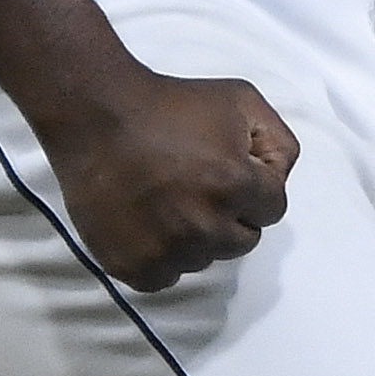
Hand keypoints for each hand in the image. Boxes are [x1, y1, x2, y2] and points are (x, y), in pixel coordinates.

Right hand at [41, 72, 299, 292]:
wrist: (96, 116)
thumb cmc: (171, 103)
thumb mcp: (240, 99)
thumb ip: (277, 142)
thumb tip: (278, 179)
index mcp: (234, 186)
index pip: (274, 209)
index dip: (255, 186)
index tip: (230, 169)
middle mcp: (204, 226)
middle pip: (243, 240)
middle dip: (231, 214)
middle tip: (198, 184)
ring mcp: (167, 252)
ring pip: (205, 258)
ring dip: (197, 236)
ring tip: (168, 199)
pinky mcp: (135, 267)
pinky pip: (168, 275)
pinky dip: (163, 255)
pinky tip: (149, 222)